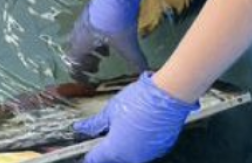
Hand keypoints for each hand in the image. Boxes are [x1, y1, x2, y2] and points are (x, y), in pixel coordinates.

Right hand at [68, 0, 149, 82]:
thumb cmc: (117, 22)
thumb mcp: (128, 44)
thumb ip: (135, 60)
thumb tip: (145, 73)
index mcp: (82, 44)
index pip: (74, 63)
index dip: (80, 74)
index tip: (88, 80)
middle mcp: (79, 33)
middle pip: (76, 51)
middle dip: (86, 61)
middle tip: (97, 66)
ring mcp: (84, 20)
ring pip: (82, 39)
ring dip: (92, 48)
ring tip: (106, 53)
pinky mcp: (91, 11)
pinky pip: (88, 29)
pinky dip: (96, 37)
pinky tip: (110, 36)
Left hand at [74, 71, 198, 162]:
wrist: (168, 96)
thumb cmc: (140, 100)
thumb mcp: (111, 110)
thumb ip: (95, 123)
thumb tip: (82, 127)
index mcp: (115, 149)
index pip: (96, 158)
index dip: (90, 155)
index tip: (87, 152)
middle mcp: (132, 156)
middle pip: (114, 158)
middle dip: (108, 149)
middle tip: (107, 133)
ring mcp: (148, 154)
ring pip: (131, 154)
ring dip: (125, 145)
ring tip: (126, 125)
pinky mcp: (162, 148)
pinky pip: (146, 149)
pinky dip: (141, 142)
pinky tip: (140, 127)